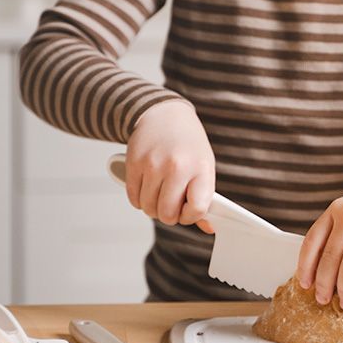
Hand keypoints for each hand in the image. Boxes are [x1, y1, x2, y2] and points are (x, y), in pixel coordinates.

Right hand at [125, 100, 215, 233]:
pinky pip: (134, 198)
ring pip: (148, 208)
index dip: (191, 217)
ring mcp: (153, 165)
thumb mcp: (204, 166)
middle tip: (172, 205)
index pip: (197, 209)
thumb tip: (208, 227)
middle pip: (167, 214)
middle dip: (170, 216)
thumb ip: (205, 197)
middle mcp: (177, 166)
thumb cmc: (188, 144)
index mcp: (200, 168)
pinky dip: (140, 199)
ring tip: (160, 193)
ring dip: (153, 207)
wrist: (164, 115)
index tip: (188, 212)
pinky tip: (148, 188)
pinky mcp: (133, 163)